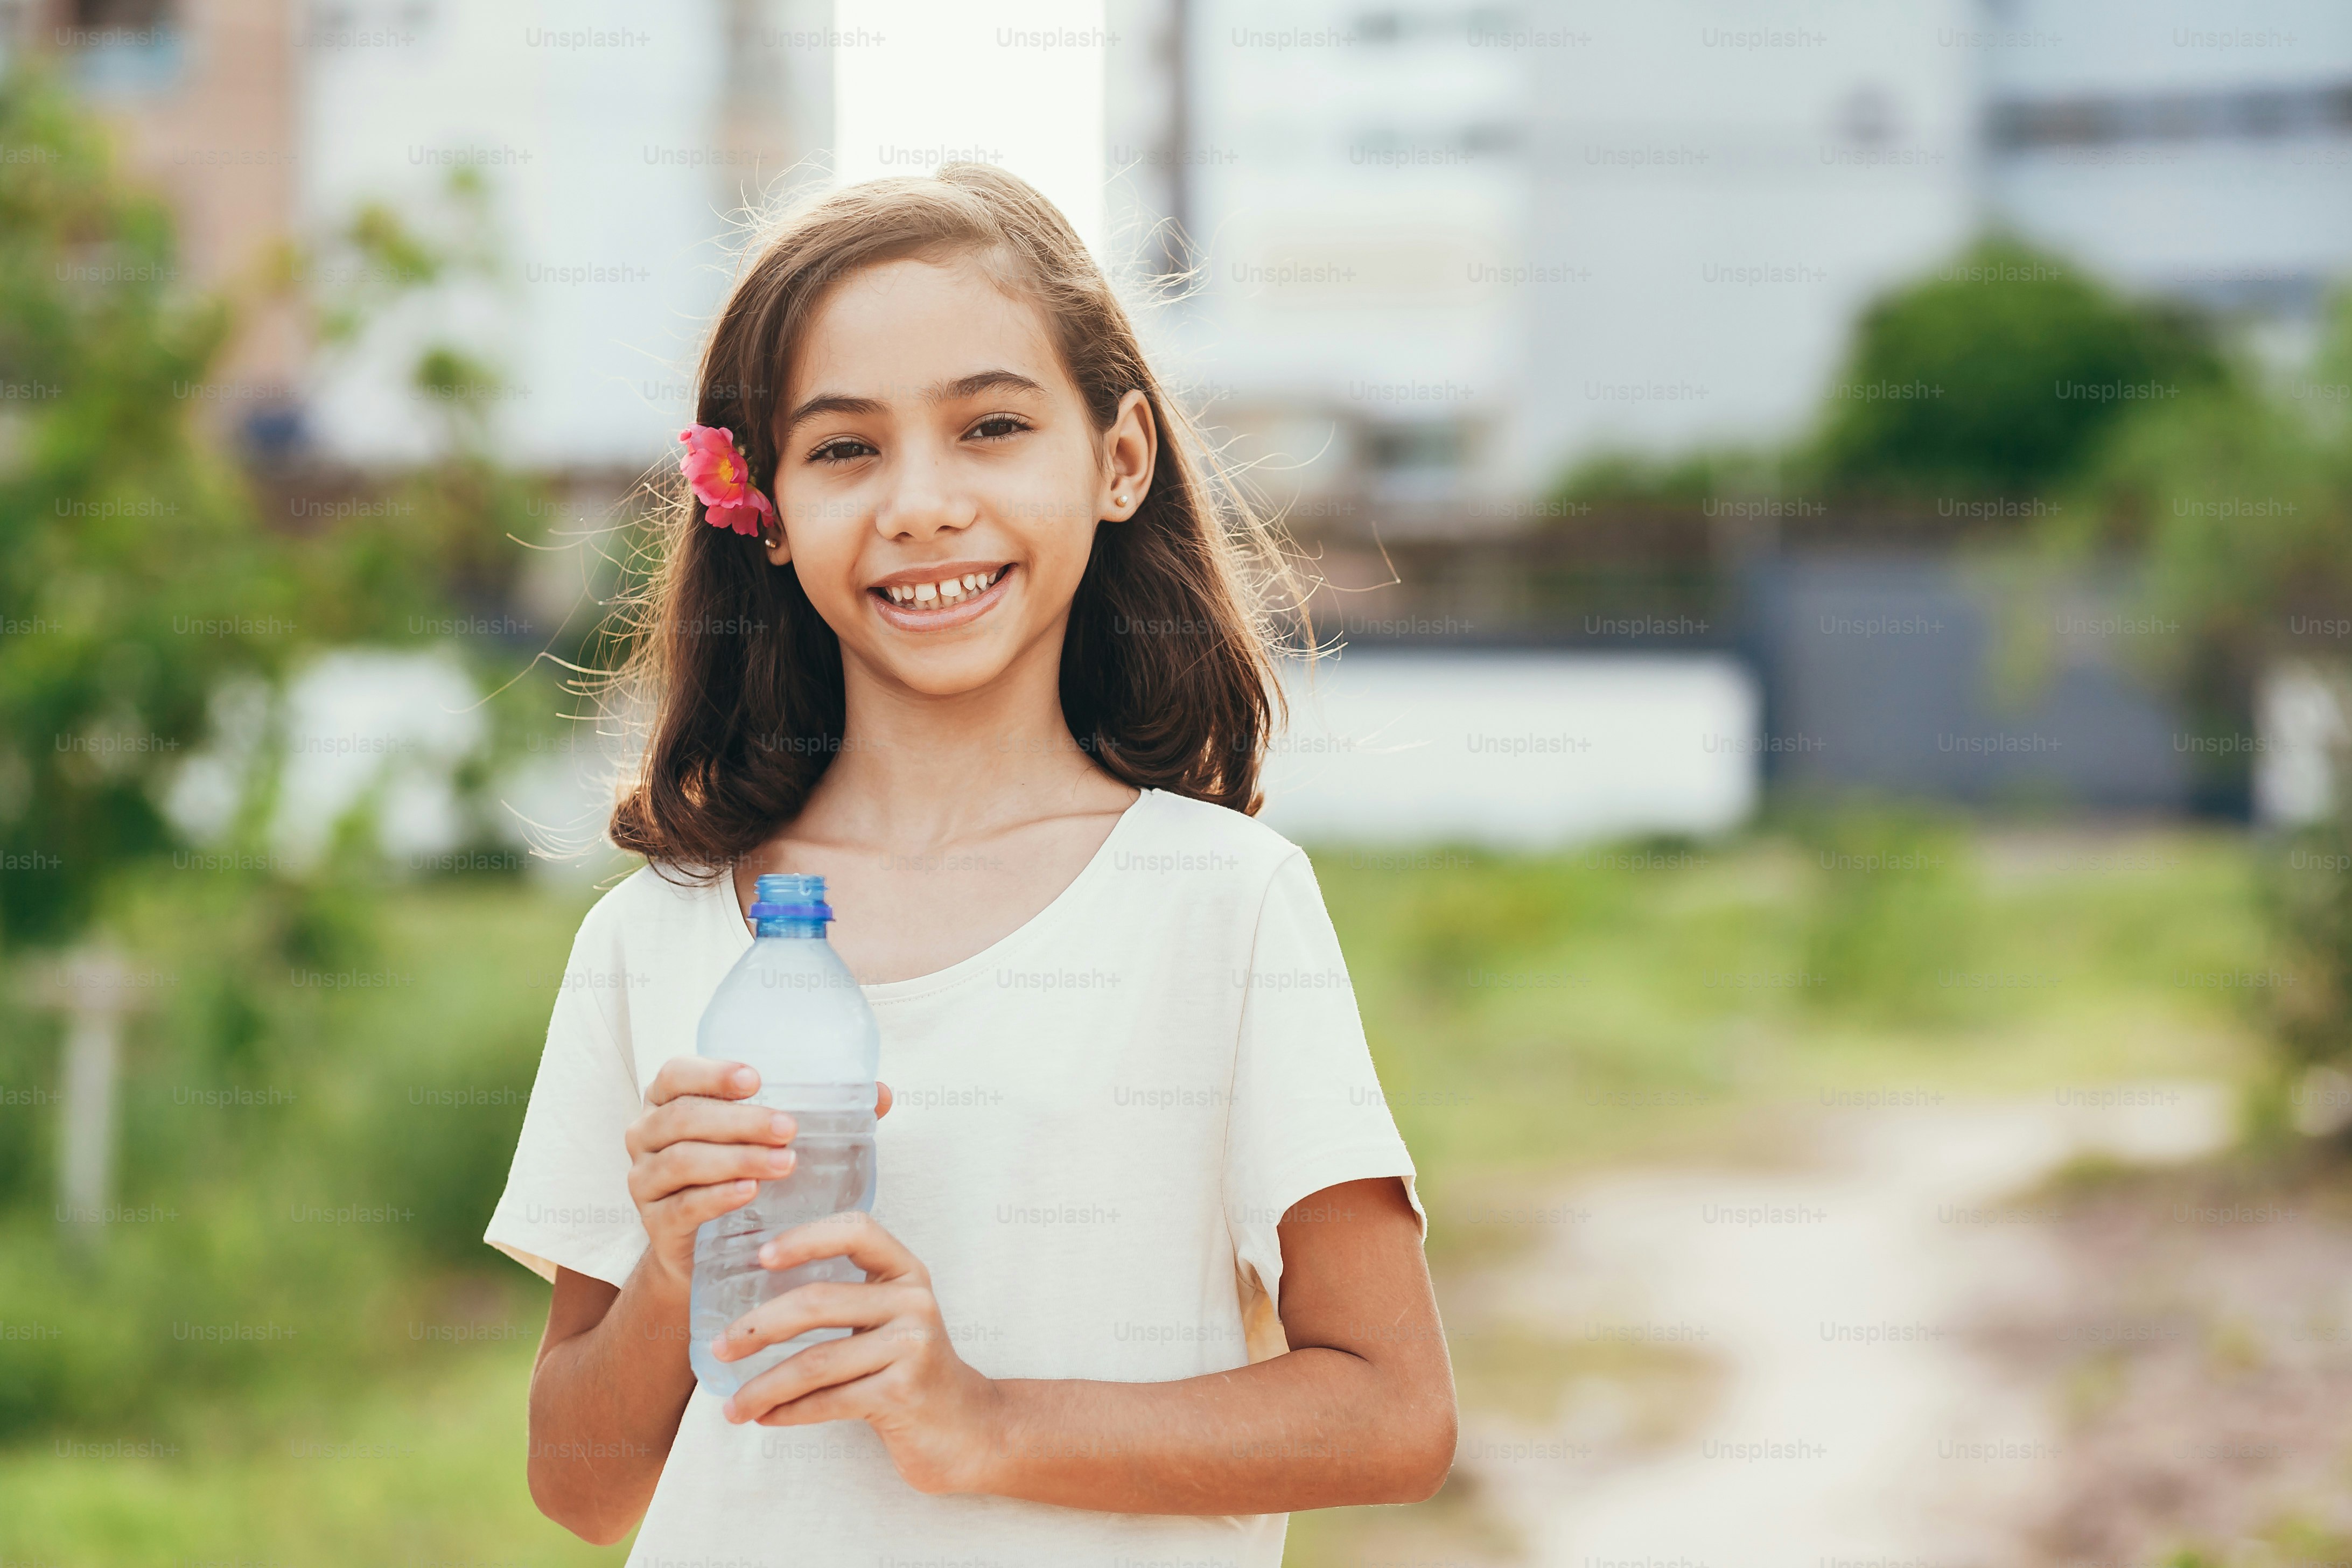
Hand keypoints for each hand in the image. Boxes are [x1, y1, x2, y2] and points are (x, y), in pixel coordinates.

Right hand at [624, 1064, 892, 1291]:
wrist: (707, 1248)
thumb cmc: (743, 1172)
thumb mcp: (769, 1137)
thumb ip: (822, 1113)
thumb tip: (880, 1094)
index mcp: (668, 1100)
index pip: (675, 1073)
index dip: (710, 1072)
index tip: (756, 1079)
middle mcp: (645, 1134)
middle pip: (683, 1117)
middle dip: (739, 1121)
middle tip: (790, 1128)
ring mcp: (643, 1180)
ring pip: (681, 1160)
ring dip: (737, 1158)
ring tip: (784, 1163)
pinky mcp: (654, 1223)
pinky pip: (682, 1206)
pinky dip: (717, 1198)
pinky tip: (750, 1194)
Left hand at [714, 1211, 1002, 1496]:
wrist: (967, 1428)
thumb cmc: (909, 1369)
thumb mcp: (889, 1319)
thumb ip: (846, 1298)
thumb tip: (753, 1300)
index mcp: (906, 1271)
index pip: (856, 1230)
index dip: (805, 1238)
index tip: (759, 1257)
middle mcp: (913, 1301)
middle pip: (818, 1302)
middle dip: (757, 1327)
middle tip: (719, 1348)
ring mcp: (912, 1346)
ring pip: (816, 1361)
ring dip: (764, 1386)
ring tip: (732, 1406)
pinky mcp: (904, 1392)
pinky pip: (829, 1400)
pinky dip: (789, 1412)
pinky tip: (766, 1418)